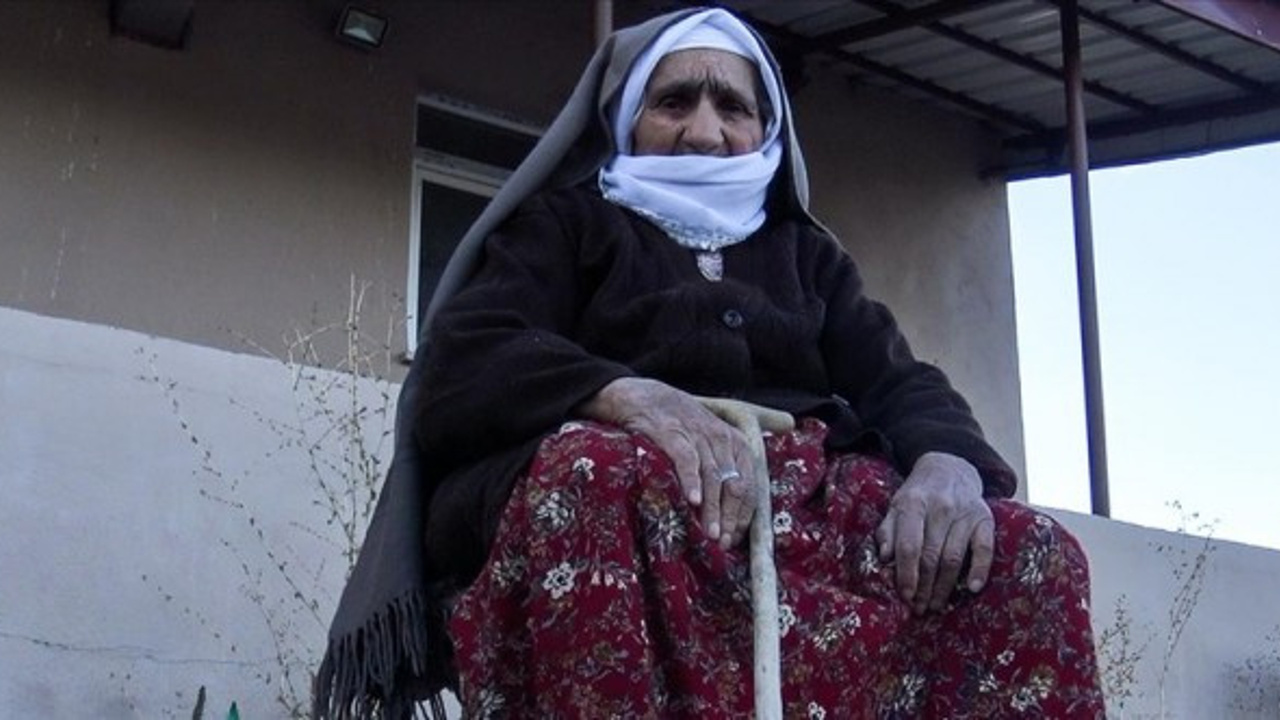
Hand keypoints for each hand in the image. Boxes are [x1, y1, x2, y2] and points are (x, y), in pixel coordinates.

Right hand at [578, 378, 757, 548]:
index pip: (749, 486)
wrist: (645, 397)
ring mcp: (698, 435)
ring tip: (711, 534)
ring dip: (713, 509)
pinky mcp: (674, 434)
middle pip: (734, 485)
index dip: (743, 516)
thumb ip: (730, 466)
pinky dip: (692, 481)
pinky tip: (692, 501)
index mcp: (736, 443)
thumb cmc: (681, 426)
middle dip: (730, 518)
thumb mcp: (712, 439)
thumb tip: (737, 508)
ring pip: (714, 478)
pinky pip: (687, 461)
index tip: (735, 540)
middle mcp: (722, 439)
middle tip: (723, 543)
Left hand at [876, 452, 993, 614]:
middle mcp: (941, 507)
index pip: (909, 545)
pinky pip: (984, 548)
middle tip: (919, 608)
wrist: (949, 469)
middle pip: (931, 556)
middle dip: (924, 587)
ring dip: (944, 587)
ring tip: (935, 605)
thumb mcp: (897, 507)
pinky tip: (971, 589)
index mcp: (914, 503)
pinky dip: (980, 570)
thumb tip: (884, 558)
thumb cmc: (918, 495)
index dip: (906, 574)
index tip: (904, 595)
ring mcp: (965, 513)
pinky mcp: (985, 518)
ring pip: (954, 557)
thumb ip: (888, 531)